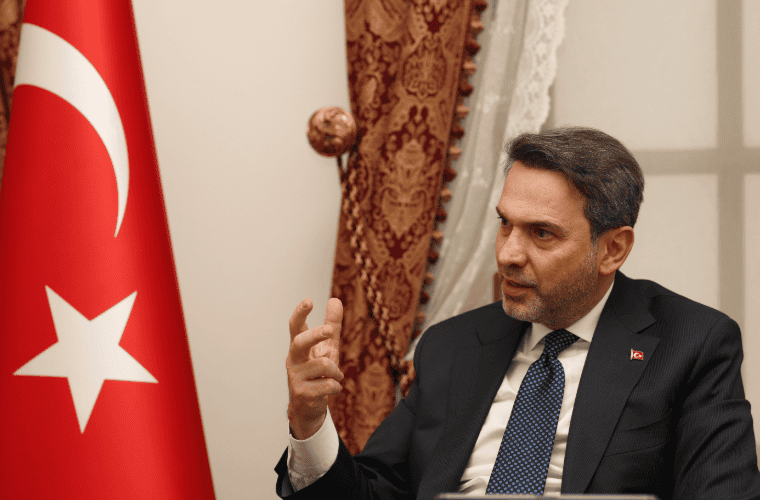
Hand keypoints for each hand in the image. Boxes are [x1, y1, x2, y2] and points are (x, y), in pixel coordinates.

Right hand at [286, 297, 342, 439]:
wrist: (308, 407)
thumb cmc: (317, 373)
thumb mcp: (327, 347)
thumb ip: (331, 325)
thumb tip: (335, 299)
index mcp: (298, 346)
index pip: (295, 326)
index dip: (300, 313)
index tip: (308, 301)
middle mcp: (293, 359)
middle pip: (300, 342)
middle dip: (315, 335)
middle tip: (330, 330)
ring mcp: (296, 376)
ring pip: (323, 364)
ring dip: (336, 371)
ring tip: (335, 376)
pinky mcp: (302, 393)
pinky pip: (328, 384)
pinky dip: (336, 386)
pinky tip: (332, 389)